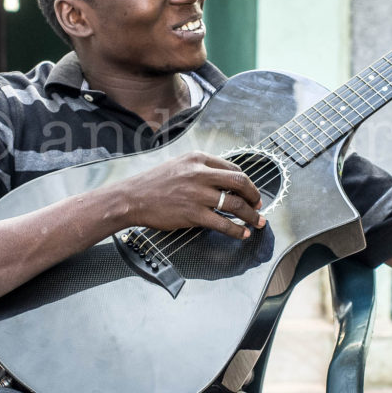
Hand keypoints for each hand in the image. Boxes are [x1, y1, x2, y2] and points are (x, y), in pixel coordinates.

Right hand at [120, 152, 264, 238]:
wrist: (132, 198)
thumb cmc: (153, 183)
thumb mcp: (179, 165)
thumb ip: (201, 169)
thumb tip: (223, 181)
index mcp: (198, 159)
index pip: (233, 168)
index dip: (247, 182)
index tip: (251, 191)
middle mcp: (200, 173)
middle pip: (240, 182)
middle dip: (255, 196)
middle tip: (259, 205)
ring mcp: (198, 194)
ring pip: (235, 204)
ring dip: (251, 215)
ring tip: (258, 222)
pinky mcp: (193, 214)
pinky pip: (223, 223)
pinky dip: (237, 230)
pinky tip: (243, 233)